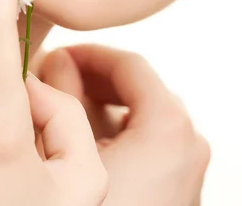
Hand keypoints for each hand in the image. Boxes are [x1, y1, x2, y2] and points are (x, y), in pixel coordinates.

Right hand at [39, 44, 210, 205]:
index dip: (89, 54)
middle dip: (91, 81)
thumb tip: (57, 58)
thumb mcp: (74, 150)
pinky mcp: (175, 188)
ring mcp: (184, 167)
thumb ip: (65, 94)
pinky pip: (145, 144)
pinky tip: (80, 143)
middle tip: (54, 82)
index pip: (130, 64)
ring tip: (61, 111)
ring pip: (138, 117)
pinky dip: (115, 134)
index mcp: (169, 124)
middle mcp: (187, 141)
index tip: (59, 52)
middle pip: (136, 89)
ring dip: (100, 107)